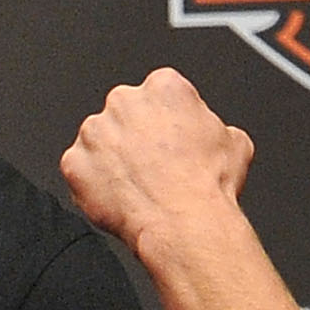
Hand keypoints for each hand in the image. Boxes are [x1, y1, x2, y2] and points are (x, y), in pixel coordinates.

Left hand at [61, 69, 254, 255]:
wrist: (185, 222)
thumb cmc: (207, 184)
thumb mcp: (235, 142)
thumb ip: (212, 126)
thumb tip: (211, 134)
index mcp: (163, 86)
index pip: (158, 97)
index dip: (165, 123)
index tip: (168, 142)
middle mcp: (124, 101)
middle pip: (124, 115)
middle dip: (134, 138)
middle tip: (151, 167)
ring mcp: (94, 131)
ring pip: (98, 142)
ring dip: (111, 160)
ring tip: (136, 186)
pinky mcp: (74, 163)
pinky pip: (79, 171)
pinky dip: (92, 184)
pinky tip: (118, 197)